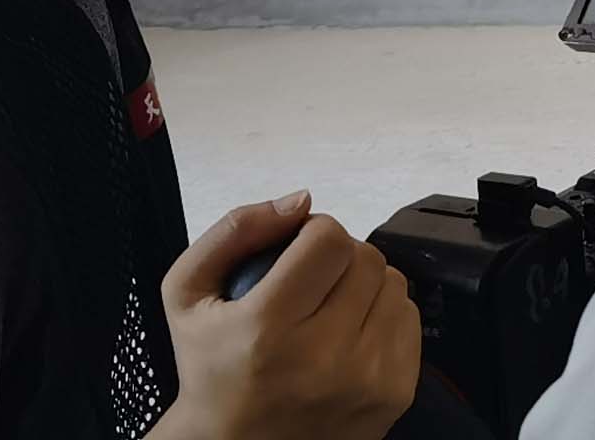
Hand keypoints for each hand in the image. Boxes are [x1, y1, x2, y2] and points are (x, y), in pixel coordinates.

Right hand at [161, 194, 417, 439]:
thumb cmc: (210, 367)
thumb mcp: (186, 294)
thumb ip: (234, 231)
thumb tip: (301, 200)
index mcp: (268, 328)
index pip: (328, 239)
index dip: (314, 232)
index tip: (298, 251)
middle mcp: (323, 357)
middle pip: (366, 258)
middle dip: (341, 256)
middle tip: (313, 280)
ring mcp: (366, 379)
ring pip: (394, 285)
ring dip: (365, 285)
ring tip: (330, 308)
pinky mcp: (395, 394)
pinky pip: (408, 321)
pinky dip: (382, 317)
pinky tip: (349, 335)